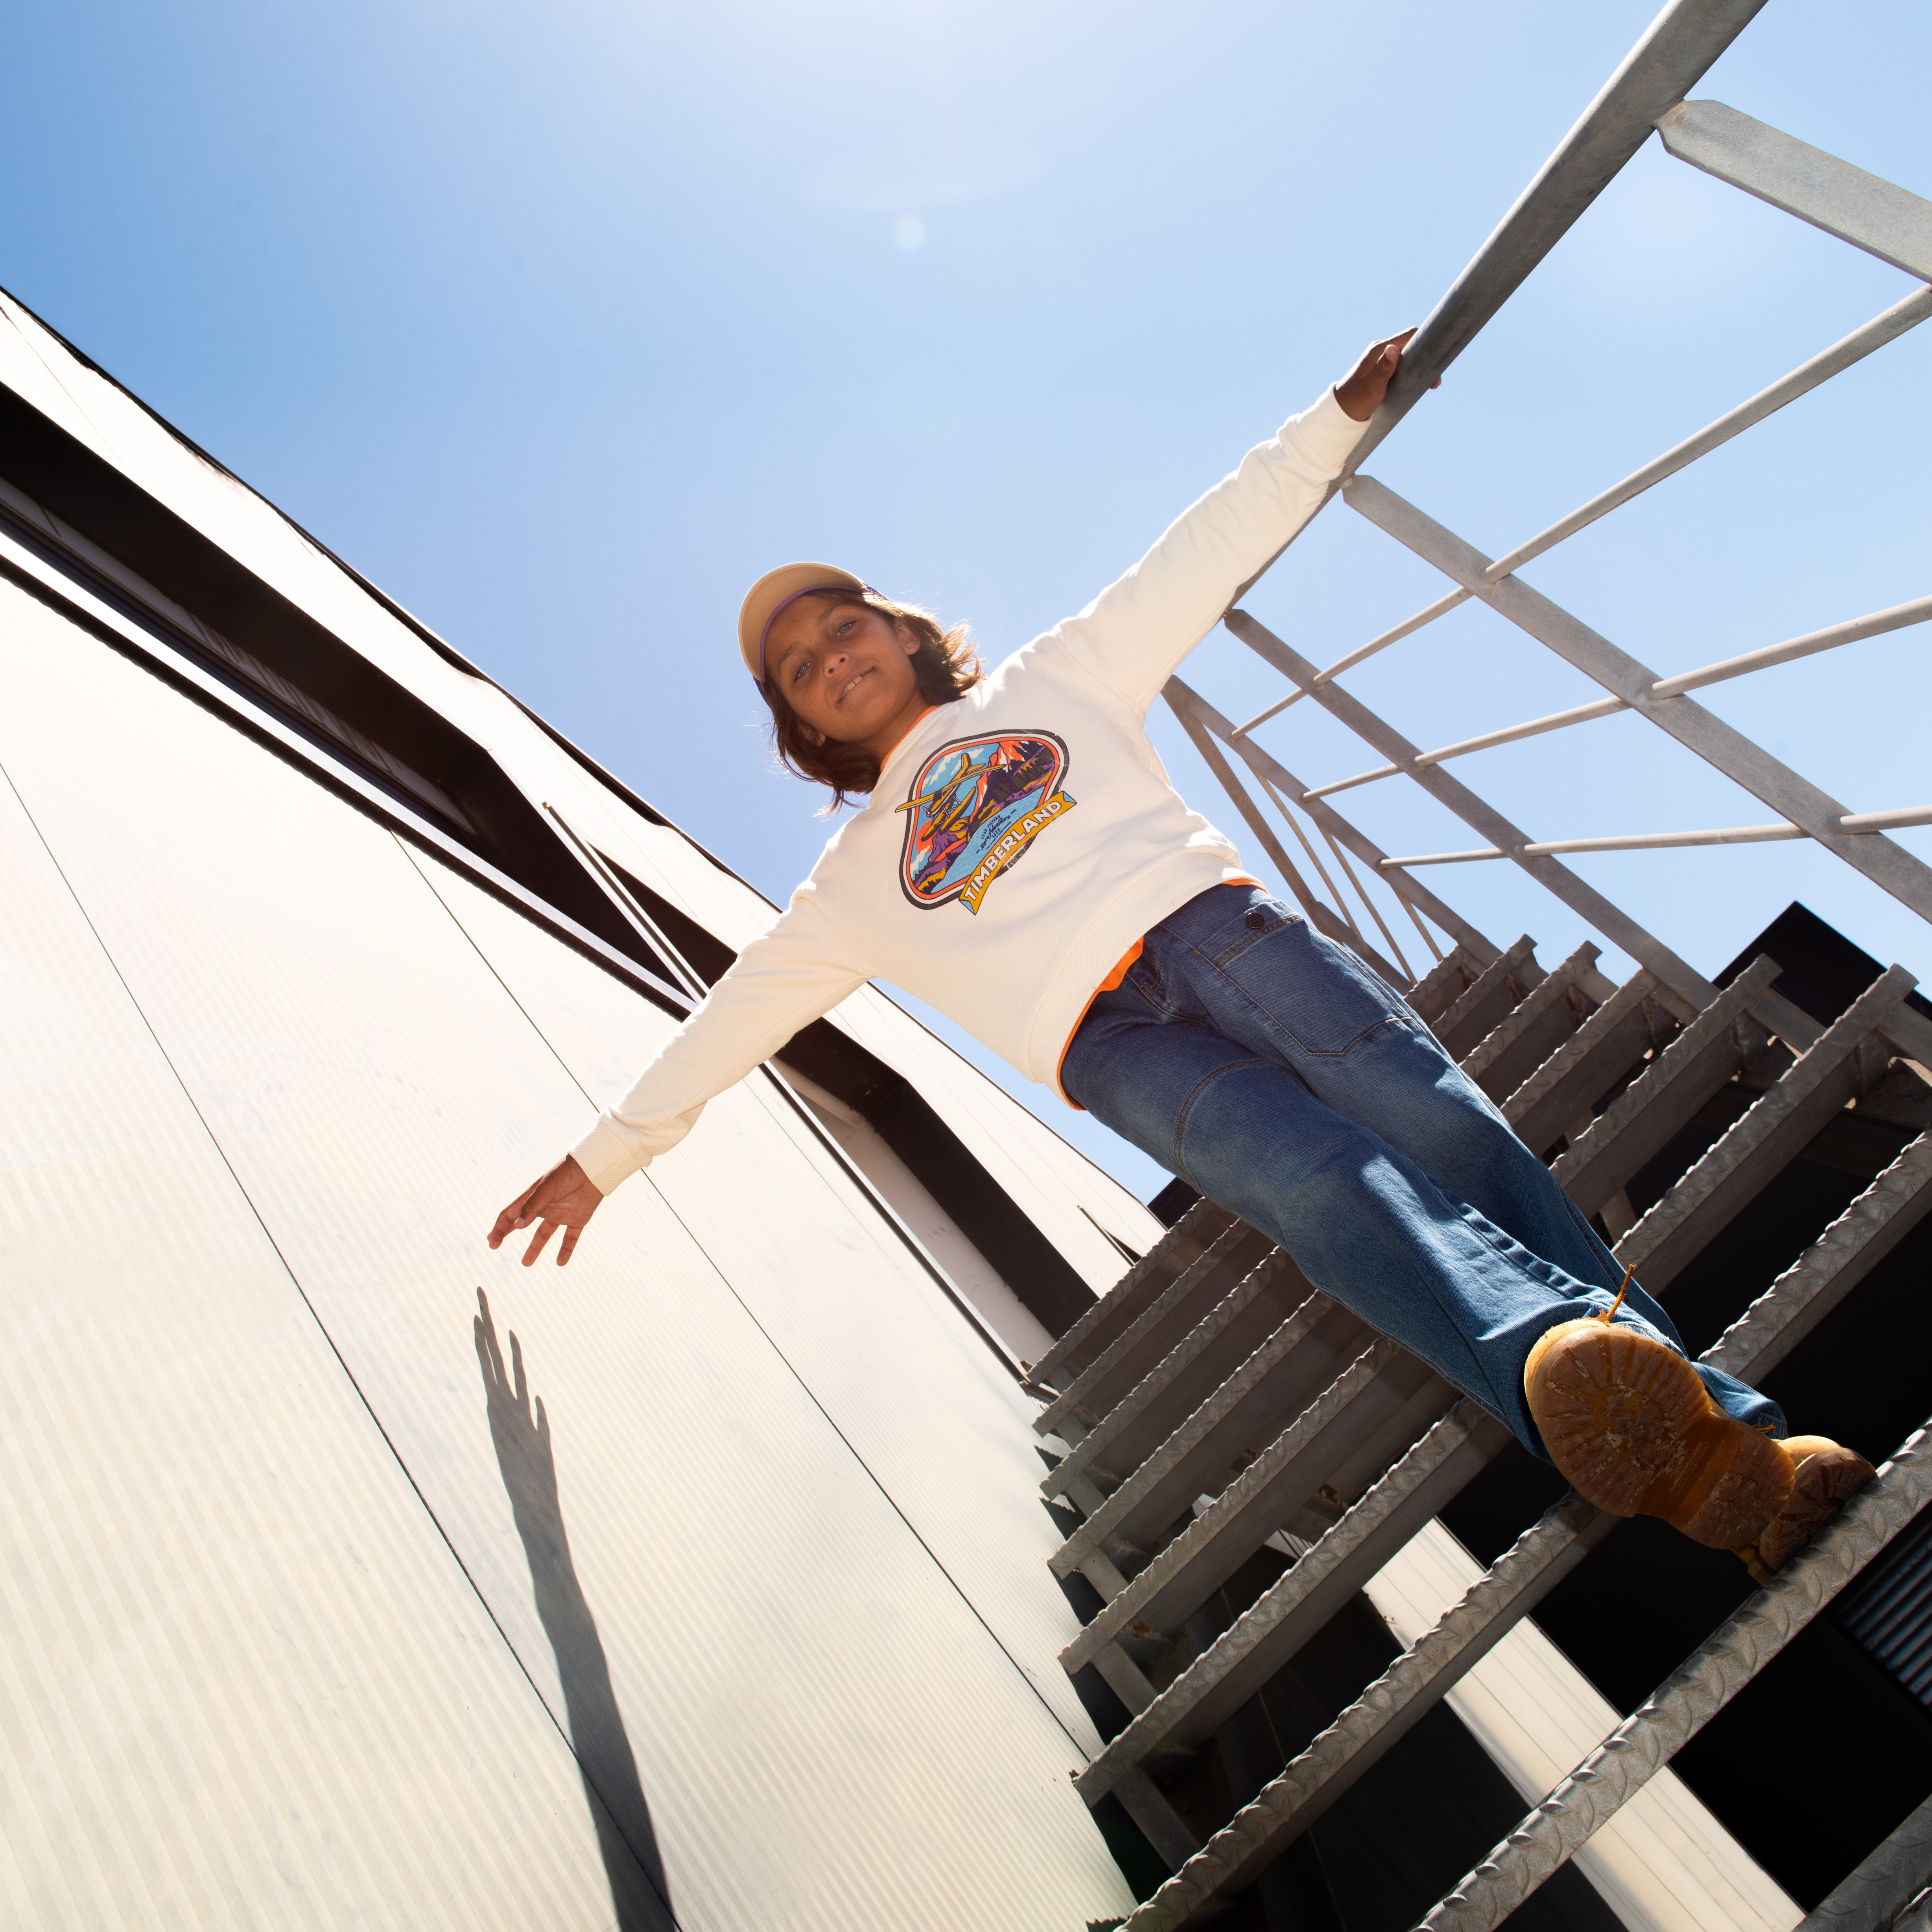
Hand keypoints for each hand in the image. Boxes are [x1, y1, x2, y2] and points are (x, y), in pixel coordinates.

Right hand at [488, 1153, 602, 1265]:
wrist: (594, 1170)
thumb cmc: (567, 1174)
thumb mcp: (547, 1189)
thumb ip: (532, 1206)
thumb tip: (516, 1226)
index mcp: (533, 1198)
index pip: (510, 1215)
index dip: (499, 1228)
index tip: (492, 1243)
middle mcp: (544, 1207)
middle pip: (522, 1223)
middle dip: (507, 1233)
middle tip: (495, 1246)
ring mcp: (560, 1214)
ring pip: (544, 1234)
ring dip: (535, 1248)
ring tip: (526, 1263)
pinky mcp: (577, 1219)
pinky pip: (570, 1238)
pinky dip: (566, 1250)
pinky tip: (561, 1263)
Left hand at [1335, 327, 1438, 422]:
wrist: (1340, 411)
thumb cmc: (1355, 401)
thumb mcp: (1371, 388)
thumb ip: (1382, 369)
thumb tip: (1393, 349)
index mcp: (1378, 350)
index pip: (1409, 335)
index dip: (1426, 342)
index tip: (1436, 360)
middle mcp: (1381, 349)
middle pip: (1412, 344)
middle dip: (1426, 357)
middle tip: (1435, 381)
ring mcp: (1382, 357)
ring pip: (1409, 354)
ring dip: (1421, 366)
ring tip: (1430, 385)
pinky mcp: (1383, 366)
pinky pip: (1403, 363)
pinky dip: (1413, 370)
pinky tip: (1419, 383)